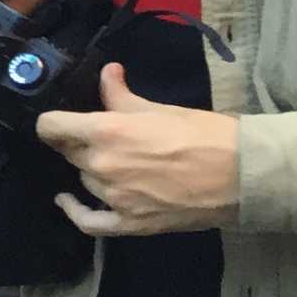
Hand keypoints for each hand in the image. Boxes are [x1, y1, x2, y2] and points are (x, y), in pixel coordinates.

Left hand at [38, 62, 240, 236]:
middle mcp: (103, 165)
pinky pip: (88, 221)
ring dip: (92, 169)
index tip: (60, 121)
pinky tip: (67, 201)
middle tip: (101, 138)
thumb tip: (107, 73)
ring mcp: (114, 197)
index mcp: (107, 131)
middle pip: (69, 152)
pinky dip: (74, 211)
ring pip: (85, 179)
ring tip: (115, 162)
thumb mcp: (160, 108)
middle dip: (79, 142)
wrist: (244, 175)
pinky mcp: (130, 223)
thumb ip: (121, 94)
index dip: (52, 122)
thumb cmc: (207, 135)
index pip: (52, 126)